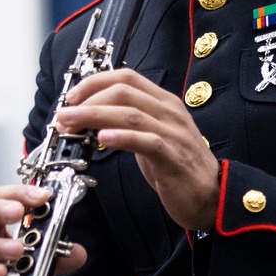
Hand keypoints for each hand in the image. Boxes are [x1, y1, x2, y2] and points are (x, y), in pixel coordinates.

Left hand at [56, 68, 220, 230]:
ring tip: (70, 124)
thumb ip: (129, 124)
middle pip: (123, 92)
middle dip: (87, 100)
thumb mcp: (152, 138)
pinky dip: (122, 137)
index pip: (126, 77)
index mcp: (163, 103)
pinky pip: (146, 141)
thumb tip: (95, 119)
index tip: (72, 97)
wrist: (212, 197)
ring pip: (129, 113)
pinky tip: (103, 137)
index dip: (94, 82)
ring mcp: (173, 133)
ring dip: (94, 115)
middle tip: (64, 115)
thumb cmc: (178, 169)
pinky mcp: (173, 157)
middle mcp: (169, 112)